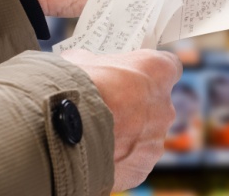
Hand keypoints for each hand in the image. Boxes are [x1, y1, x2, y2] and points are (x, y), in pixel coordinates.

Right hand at [60, 49, 181, 191]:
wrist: (59, 130)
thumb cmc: (74, 87)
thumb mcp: (82, 61)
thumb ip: (96, 64)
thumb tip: (86, 67)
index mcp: (157, 72)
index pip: (169, 67)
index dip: (150, 72)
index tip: (135, 75)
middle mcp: (164, 107)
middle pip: (156, 105)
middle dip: (134, 107)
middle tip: (108, 108)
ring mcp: (155, 141)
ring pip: (144, 137)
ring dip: (126, 136)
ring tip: (95, 135)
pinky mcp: (141, 168)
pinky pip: (132, 162)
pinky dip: (116, 160)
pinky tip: (94, 154)